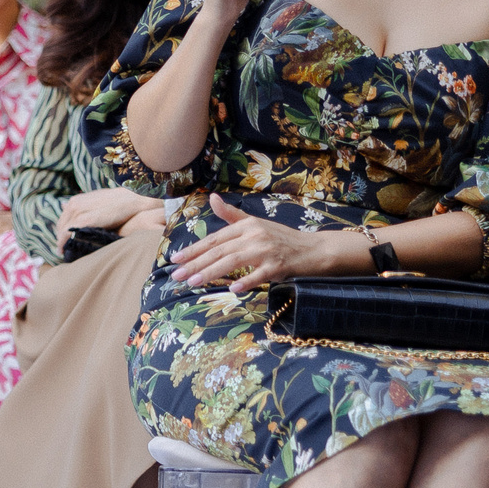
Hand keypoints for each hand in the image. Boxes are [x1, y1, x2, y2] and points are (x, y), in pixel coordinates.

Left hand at [53, 187, 162, 250]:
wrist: (134, 201)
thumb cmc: (118, 205)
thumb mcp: (97, 204)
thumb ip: (83, 209)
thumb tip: (64, 207)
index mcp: (76, 200)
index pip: (63, 220)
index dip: (61, 232)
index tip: (62, 242)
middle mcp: (74, 204)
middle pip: (60, 225)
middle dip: (60, 238)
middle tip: (62, 250)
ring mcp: (78, 210)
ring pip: (62, 230)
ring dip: (61, 242)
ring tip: (63, 252)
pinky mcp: (85, 219)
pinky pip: (68, 233)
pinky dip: (64, 242)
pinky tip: (64, 251)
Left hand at [167, 192, 361, 291]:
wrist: (314, 249)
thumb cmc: (282, 238)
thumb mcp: (255, 224)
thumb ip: (232, 215)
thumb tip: (211, 198)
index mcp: (246, 225)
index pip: (214, 239)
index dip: (194, 249)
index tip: (175, 260)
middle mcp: (254, 235)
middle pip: (219, 250)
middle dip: (195, 264)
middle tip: (176, 275)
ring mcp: (267, 250)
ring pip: (234, 261)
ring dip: (211, 272)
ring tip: (193, 282)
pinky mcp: (279, 266)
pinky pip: (260, 275)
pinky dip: (246, 281)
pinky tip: (232, 289)